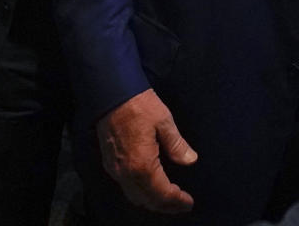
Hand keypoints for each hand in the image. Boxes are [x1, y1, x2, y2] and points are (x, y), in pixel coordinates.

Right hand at [96, 89, 197, 213]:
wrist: (110, 92)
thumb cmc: (139, 105)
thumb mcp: (164, 121)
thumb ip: (177, 145)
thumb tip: (190, 160)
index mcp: (142, 165)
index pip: (162, 193)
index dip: (177, 201)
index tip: (189, 202)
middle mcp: (126, 173)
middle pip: (147, 200)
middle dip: (166, 206)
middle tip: (182, 204)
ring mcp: (115, 170)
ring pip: (134, 196)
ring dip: (152, 201)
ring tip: (168, 199)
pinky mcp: (109, 163)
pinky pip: (125, 187)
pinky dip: (140, 193)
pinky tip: (150, 186)